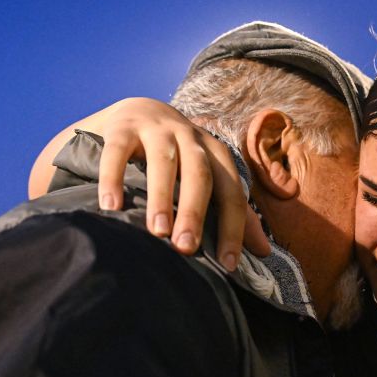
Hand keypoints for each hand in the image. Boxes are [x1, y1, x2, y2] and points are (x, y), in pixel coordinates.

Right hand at [95, 97, 270, 269]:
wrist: (136, 112)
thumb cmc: (178, 157)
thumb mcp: (207, 177)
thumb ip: (233, 210)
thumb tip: (266, 251)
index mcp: (215, 153)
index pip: (231, 192)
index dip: (233, 228)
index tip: (227, 264)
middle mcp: (190, 137)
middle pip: (200, 175)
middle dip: (195, 212)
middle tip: (186, 248)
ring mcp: (156, 128)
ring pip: (163, 162)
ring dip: (161, 197)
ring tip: (157, 232)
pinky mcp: (122, 127)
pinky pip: (118, 151)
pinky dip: (114, 178)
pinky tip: (111, 206)